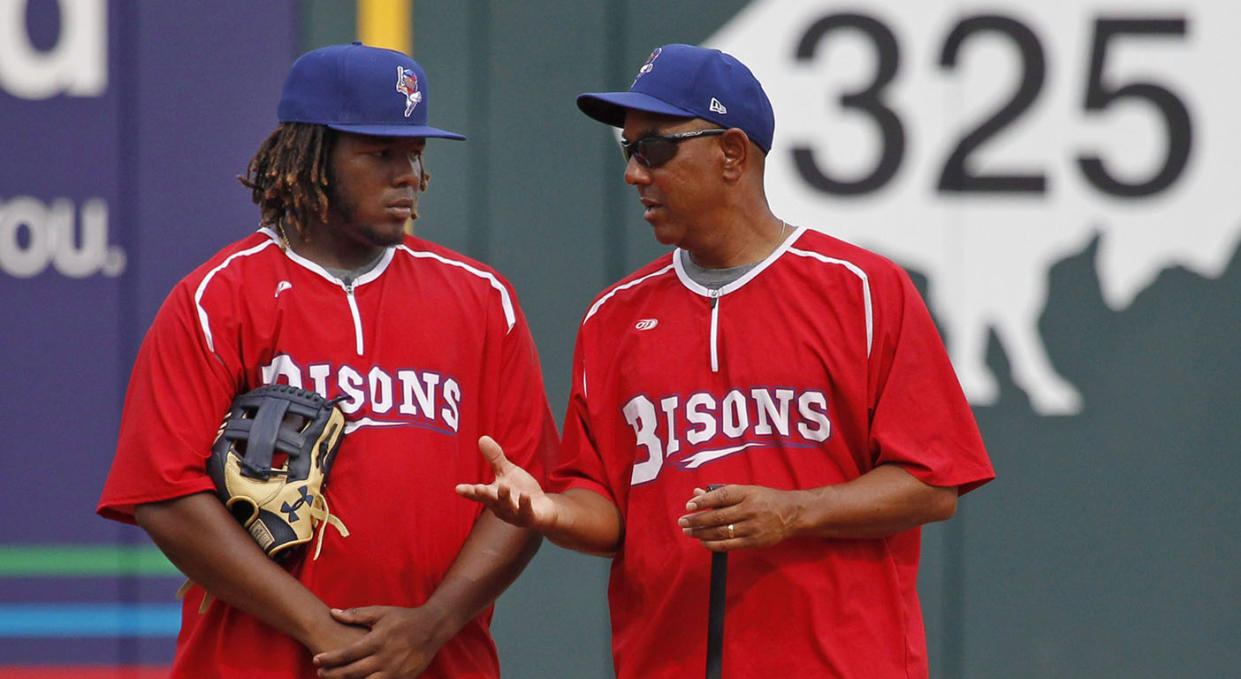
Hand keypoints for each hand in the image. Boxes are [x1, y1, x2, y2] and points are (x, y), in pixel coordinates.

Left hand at [312, 605, 448, 677]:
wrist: (432, 628)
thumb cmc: (403, 618)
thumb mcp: (381, 612)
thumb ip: (357, 614)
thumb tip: (333, 612)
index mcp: (378, 640)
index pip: (347, 653)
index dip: (330, 659)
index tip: (316, 660)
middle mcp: (385, 658)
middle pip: (352, 672)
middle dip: (332, 674)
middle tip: (320, 673)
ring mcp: (395, 672)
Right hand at [455, 436, 558, 530]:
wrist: (543, 509)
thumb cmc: (520, 490)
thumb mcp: (507, 472)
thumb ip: (494, 458)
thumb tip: (482, 438)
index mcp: (493, 496)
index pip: (478, 494)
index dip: (468, 492)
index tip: (458, 489)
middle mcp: (501, 507)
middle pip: (491, 501)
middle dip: (484, 495)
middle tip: (477, 489)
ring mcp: (515, 514)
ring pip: (507, 507)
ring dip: (505, 497)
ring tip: (504, 486)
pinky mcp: (530, 517)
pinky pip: (526, 512)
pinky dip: (525, 504)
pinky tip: (525, 495)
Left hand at [677, 485, 804, 551]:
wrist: (792, 514)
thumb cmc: (765, 500)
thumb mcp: (746, 491)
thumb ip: (721, 493)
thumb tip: (697, 494)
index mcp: (746, 493)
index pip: (721, 496)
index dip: (703, 501)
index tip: (689, 505)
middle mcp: (749, 509)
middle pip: (718, 516)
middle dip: (697, 520)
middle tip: (682, 522)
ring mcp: (752, 527)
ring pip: (721, 532)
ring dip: (702, 533)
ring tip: (689, 531)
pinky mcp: (754, 541)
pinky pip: (729, 545)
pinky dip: (713, 544)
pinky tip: (703, 542)